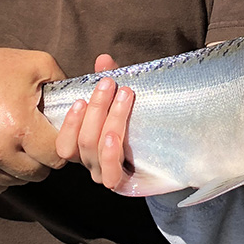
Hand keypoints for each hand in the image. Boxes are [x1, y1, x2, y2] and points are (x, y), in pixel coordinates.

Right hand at [0, 43, 66, 193]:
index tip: (61, 131)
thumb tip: (88, 103)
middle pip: (40, 172)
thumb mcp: (39, 64)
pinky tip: (5, 150)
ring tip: (23, 141)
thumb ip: (67, 85)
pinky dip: (5, 173)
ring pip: (18, 181)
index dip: (65, 144)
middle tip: (43, 136)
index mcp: (19, 125)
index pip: (58, 154)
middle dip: (47, 157)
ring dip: (26, 166)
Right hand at [54, 54, 135, 191]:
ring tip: (123, 96)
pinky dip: (109, 154)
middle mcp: (93, 164)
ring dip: (108, 119)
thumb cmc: (144, 125)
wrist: (179, 155)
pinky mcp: (126, 184)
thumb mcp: (125, 100)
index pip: (64, 143)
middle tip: (109, 83)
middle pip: (82, 141)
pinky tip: (114, 136)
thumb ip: (111, 81)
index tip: (81, 98)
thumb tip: (103, 59)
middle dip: (96, 108)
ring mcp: (108, 175)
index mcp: (87, 148)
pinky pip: (111, 175)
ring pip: (95, 150)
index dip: (69, 122)